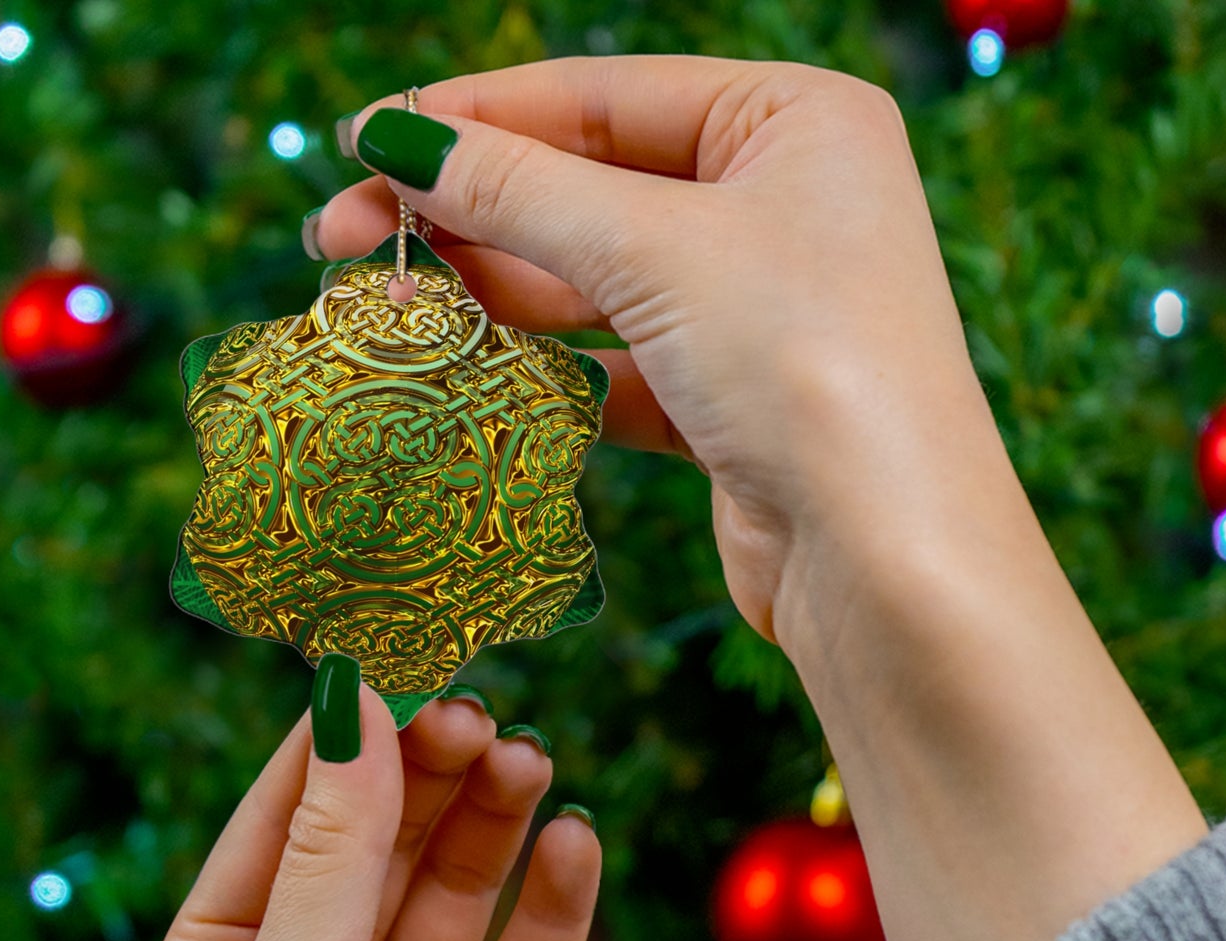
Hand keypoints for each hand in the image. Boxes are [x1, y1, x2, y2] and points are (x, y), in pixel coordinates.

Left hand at [144, 683, 599, 940]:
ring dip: (495, 820)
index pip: (289, 810)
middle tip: (481, 712)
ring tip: (531, 761)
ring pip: (460, 886)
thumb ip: (331, 852)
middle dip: (430, 770)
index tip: (401, 652)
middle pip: (384, 837)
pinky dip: (556, 902)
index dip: (344, 733)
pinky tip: (576, 843)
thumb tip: (353, 704)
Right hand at [313, 56, 1002, 644]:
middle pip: (590, 188)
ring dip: (492, 292)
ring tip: (386, 305)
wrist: (885, 559)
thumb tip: (397, 140)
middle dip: (466, 212)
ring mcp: (758, 308)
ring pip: (596, 281)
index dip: (474, 117)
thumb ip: (520, 190)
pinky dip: (546, 370)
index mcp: (794, 120)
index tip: (362, 141)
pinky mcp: (731, 402)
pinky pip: (616, 365)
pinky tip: (468, 372)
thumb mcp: (654, 249)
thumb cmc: (804, 364)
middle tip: (339, 237)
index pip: (602, 96)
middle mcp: (783, 204)